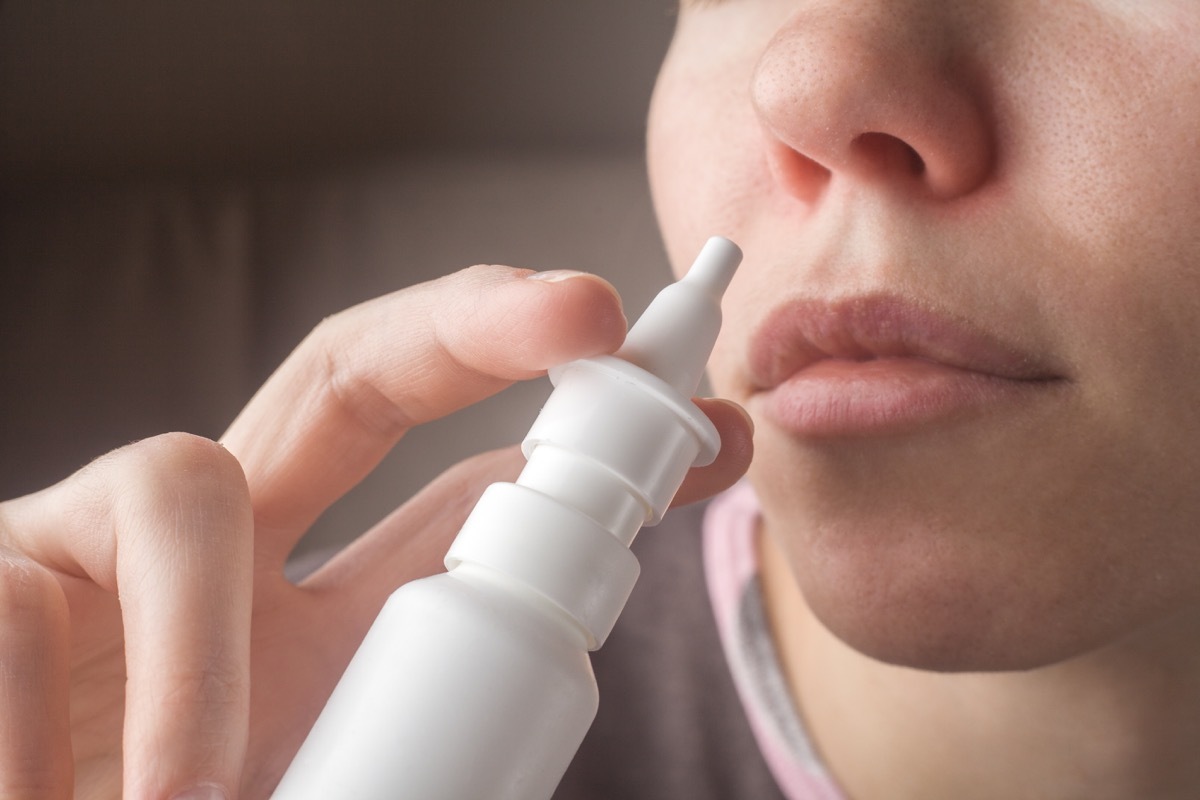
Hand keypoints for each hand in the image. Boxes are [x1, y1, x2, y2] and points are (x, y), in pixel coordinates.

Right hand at [0, 265, 753, 798]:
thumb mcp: (325, 751)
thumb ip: (434, 702)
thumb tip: (551, 680)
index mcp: (311, 600)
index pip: (457, 479)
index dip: (577, 441)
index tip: (712, 432)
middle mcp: (218, 536)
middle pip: (357, 372)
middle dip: (475, 324)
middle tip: (590, 306)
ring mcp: (91, 536)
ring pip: (184, 485)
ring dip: (205, 656)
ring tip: (190, 798)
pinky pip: (36, 607)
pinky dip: (84, 717)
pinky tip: (82, 798)